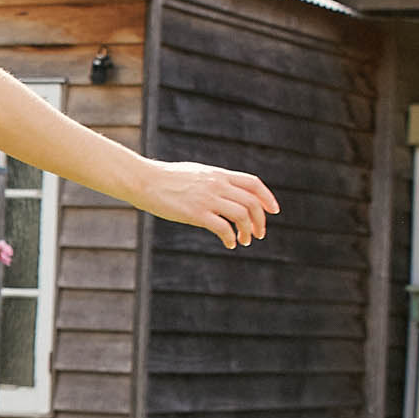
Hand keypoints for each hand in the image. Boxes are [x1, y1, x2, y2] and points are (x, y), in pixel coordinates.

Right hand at [134, 159, 278, 247]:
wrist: (145, 181)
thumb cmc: (167, 178)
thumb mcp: (196, 174)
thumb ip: (213, 181)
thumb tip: (224, 190)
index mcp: (219, 174)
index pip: (254, 184)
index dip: (267, 198)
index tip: (273, 211)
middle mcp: (217, 185)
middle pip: (252, 202)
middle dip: (260, 221)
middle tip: (259, 234)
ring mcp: (207, 199)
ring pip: (242, 215)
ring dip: (248, 231)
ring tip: (244, 241)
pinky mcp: (196, 213)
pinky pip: (223, 228)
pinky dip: (230, 238)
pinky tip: (229, 244)